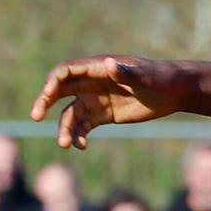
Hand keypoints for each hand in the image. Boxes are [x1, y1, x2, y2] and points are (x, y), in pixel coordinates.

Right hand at [29, 55, 190, 148]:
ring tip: (65, 145)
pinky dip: (79, 136)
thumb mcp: (145, 76)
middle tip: (35, 116)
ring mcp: (96, 100)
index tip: (48, 95)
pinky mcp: (104, 115)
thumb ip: (126, 72)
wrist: (175, 92)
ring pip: (71, 113)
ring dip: (64, 128)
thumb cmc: (161, 78)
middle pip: (59, 90)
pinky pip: (84, 126)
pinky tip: (81, 147)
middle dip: (45, 101)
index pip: (66, 71)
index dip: (53, 81)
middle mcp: (92, 83)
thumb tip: (108, 64)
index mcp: (98, 68)